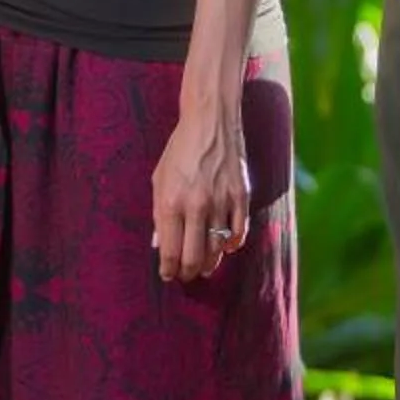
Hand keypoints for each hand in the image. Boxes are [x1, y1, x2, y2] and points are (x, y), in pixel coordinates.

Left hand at [151, 96, 249, 284]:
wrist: (210, 123)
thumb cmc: (180, 151)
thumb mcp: (159, 178)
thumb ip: (158, 213)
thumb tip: (159, 245)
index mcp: (171, 201)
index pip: (170, 250)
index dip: (168, 269)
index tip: (168, 276)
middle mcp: (196, 205)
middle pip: (194, 257)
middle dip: (188, 273)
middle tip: (186, 276)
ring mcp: (221, 202)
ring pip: (217, 249)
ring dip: (209, 263)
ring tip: (203, 267)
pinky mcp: (241, 197)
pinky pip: (239, 233)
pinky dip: (232, 245)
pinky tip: (225, 247)